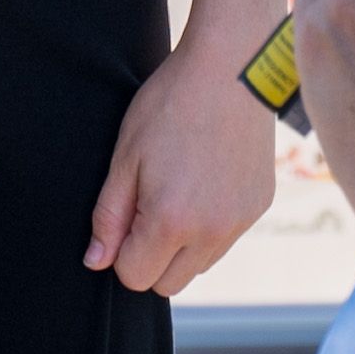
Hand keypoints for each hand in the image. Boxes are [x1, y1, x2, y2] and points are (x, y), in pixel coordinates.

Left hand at [88, 44, 279, 293]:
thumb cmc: (170, 104)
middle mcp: (211, 233)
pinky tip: (204, 181)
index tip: (124, 214)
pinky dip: (209, 226)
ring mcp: (239, 222)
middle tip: (147, 204)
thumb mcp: (125, 156)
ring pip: (198, 266)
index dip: (121, 250)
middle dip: (150, 257)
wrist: (232, 69)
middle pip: (168, 284)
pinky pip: (225, 240)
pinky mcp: (258, 208)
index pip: (134, 277)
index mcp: (171, 221)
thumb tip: (97, 260)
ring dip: (181, 245)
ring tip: (177, 190)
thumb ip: (109, 215)